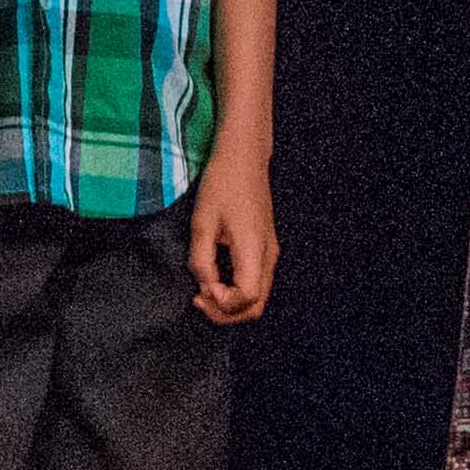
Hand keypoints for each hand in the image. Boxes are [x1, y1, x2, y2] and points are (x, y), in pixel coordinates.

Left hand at [188, 146, 278, 322]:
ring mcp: (270, 252)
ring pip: (259, 297)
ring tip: (205, 290)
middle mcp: (268, 255)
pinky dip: (237, 291)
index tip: (201, 289)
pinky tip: (216, 279)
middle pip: (256, 305)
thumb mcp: (202, 221)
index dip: (222, 303)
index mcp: (254, 249)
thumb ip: (201, 259)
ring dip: (232, 303)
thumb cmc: (222, 183)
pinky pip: (256, 282)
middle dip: (226, 312)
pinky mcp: (265, 248)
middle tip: (199, 299)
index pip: (247, 297)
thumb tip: (204, 286)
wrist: (244, 157)